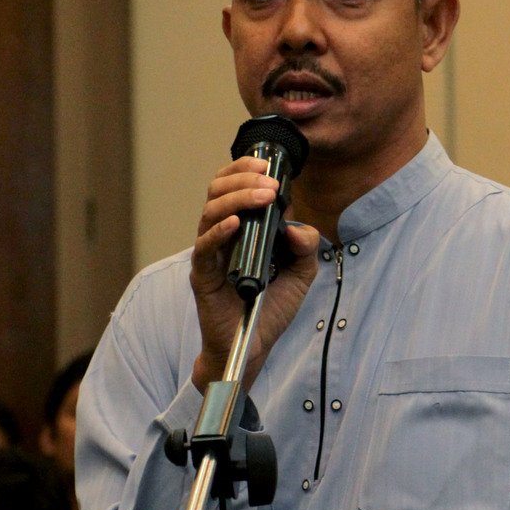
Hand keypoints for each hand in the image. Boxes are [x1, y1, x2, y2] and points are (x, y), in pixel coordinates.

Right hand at [191, 156, 319, 392]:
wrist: (254, 347)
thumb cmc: (270, 309)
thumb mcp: (301, 274)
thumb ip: (306, 247)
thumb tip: (297, 227)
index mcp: (241, 228)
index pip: (232, 185)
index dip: (245, 168)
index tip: (267, 162)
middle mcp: (221, 236)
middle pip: (217, 191)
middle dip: (242, 177)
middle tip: (269, 181)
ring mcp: (210, 255)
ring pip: (209, 212)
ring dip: (237, 198)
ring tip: (263, 196)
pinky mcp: (203, 276)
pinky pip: (204, 248)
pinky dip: (219, 231)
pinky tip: (236, 224)